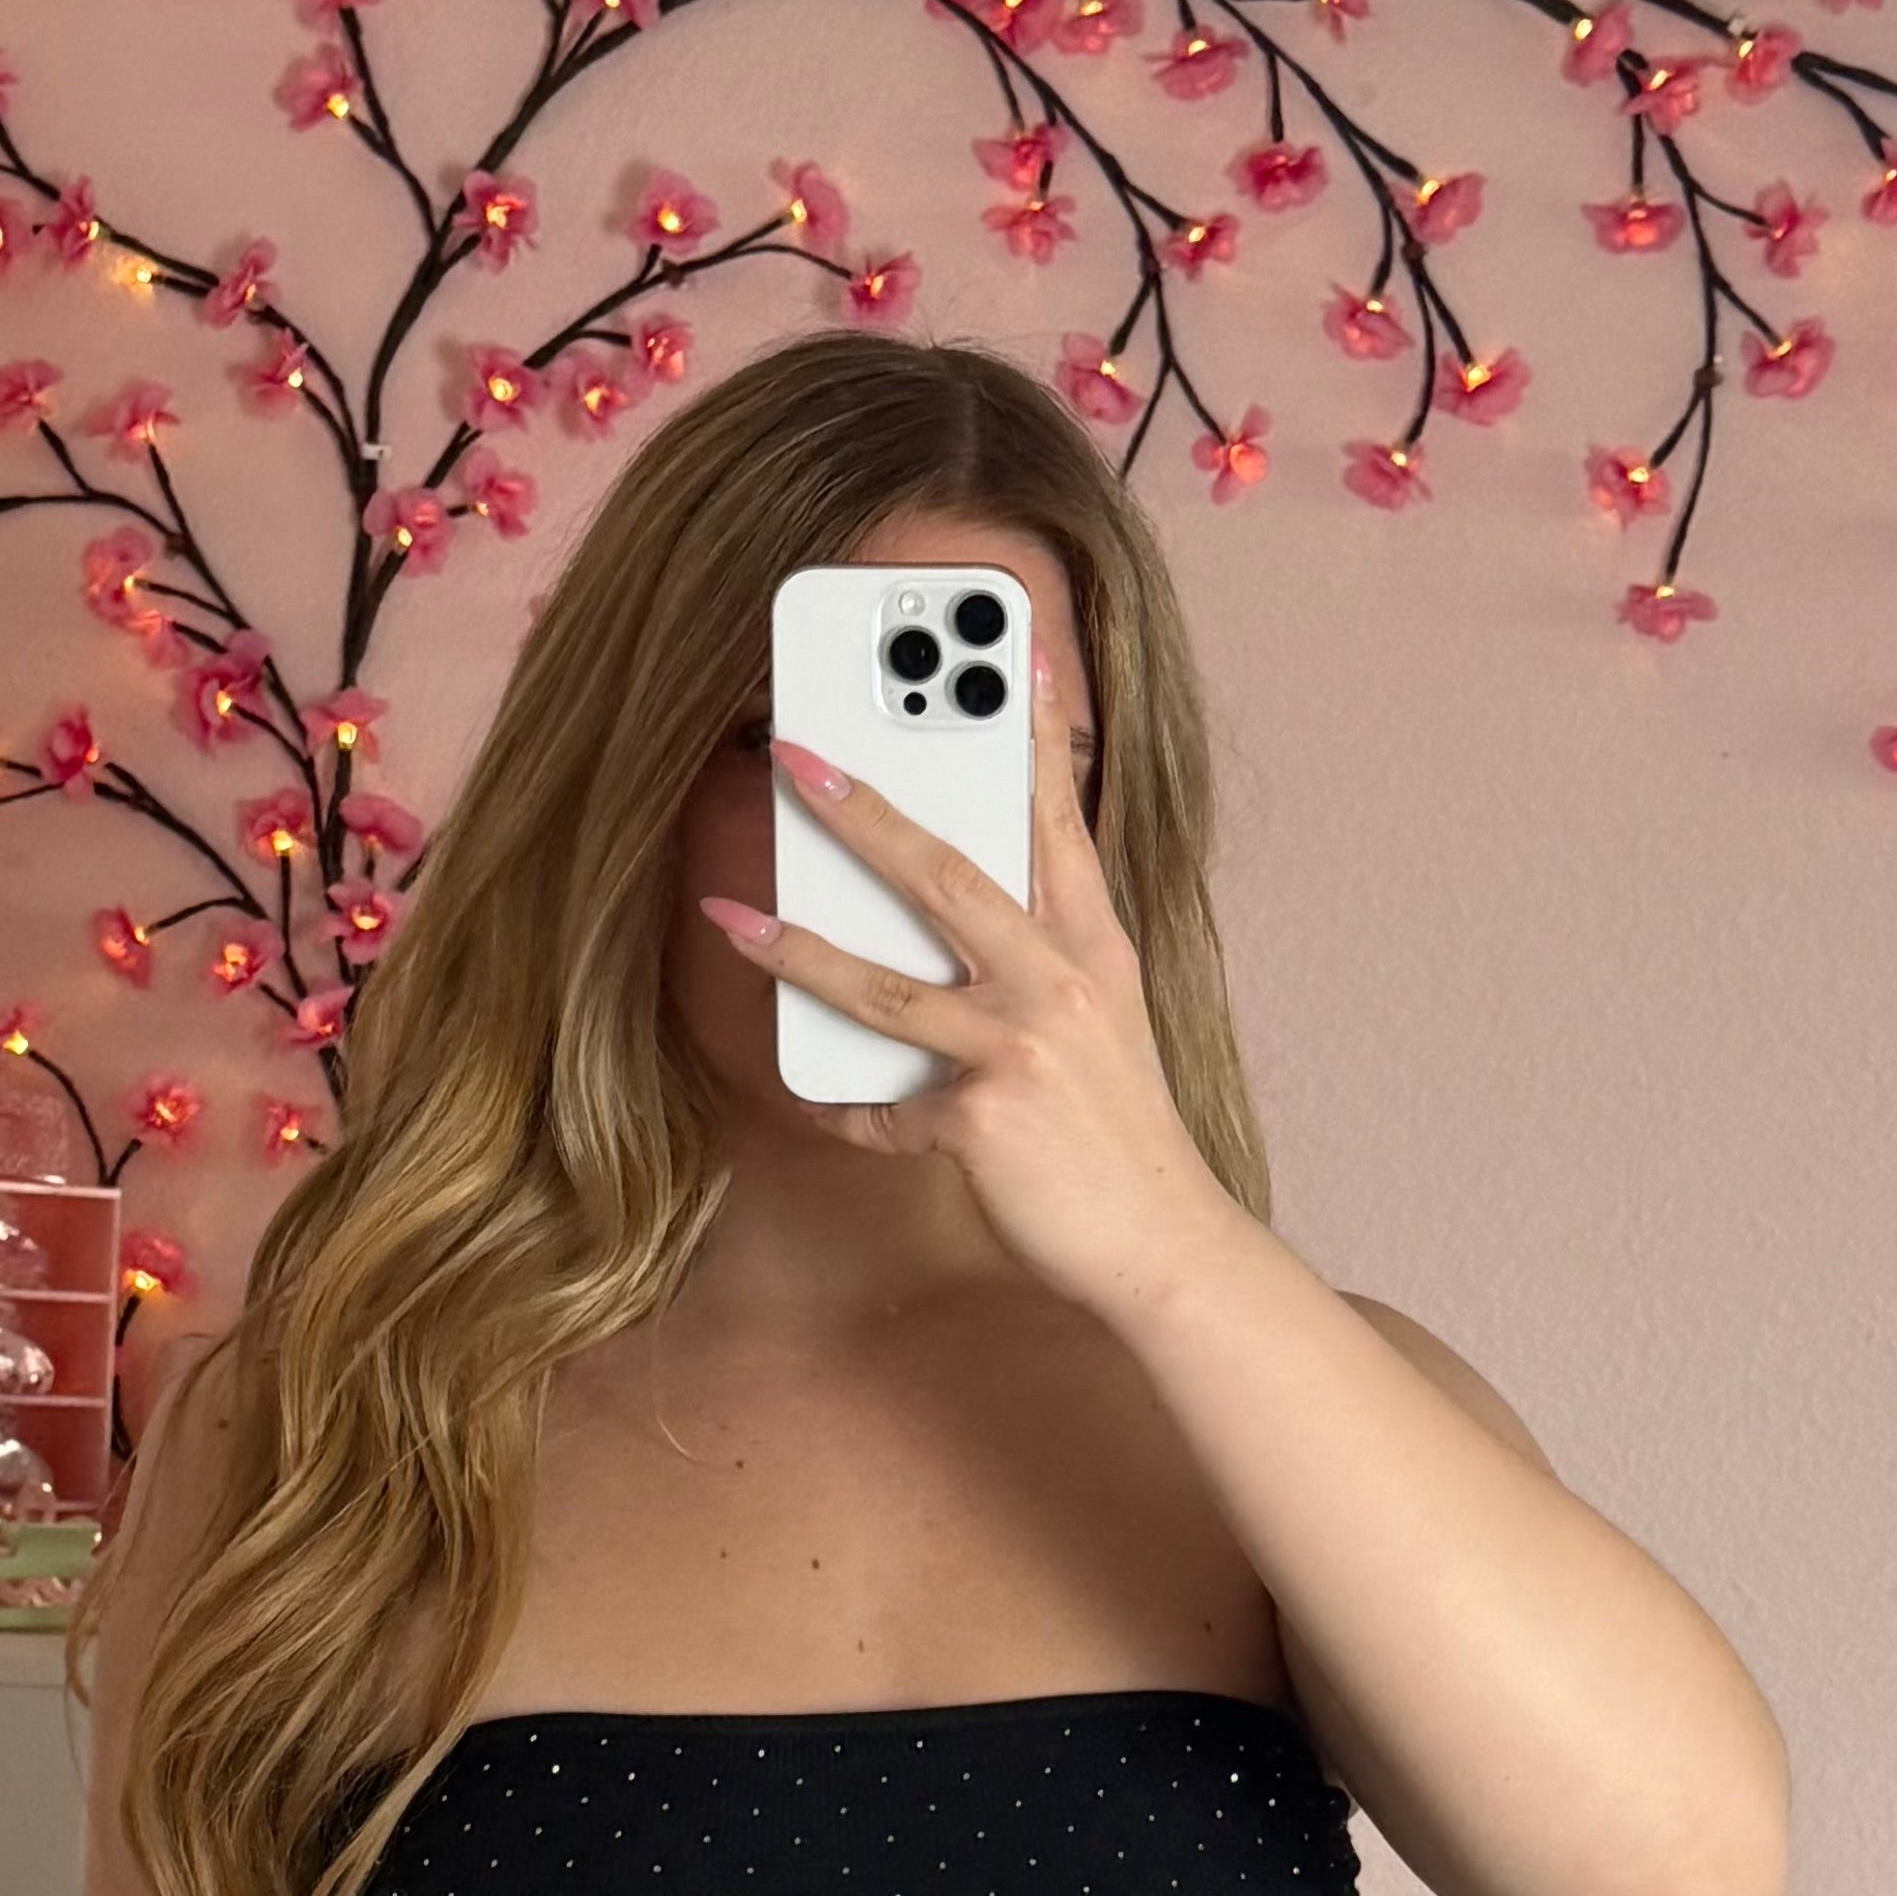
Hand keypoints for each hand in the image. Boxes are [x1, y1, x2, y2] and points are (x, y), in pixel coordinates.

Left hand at [698, 643, 1249, 1325]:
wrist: (1165, 1244)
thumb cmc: (1121, 1134)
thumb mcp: (1106, 1022)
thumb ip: (1043, 957)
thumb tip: (956, 916)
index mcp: (1095, 945)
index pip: (1057, 819)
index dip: (1032, 732)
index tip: (1011, 651)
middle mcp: (1061, 981)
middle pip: (945, 873)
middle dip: (860, 809)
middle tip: (795, 755)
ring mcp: (1022, 1048)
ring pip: (886, 986)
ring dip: (796, 950)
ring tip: (731, 918)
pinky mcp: (984, 1119)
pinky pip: (886, 1109)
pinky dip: (849, 1112)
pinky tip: (823, 1106)